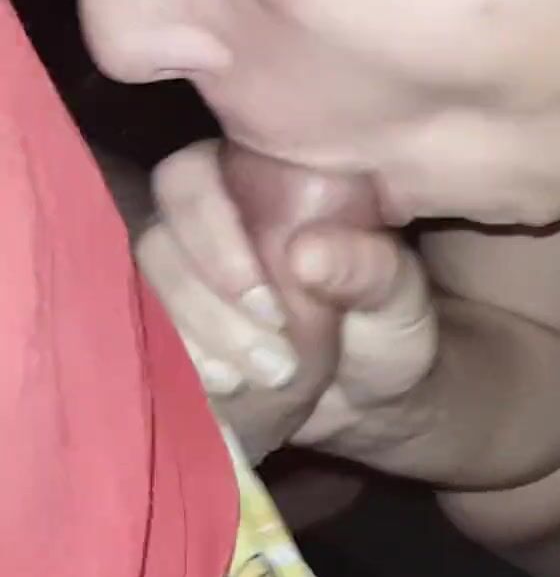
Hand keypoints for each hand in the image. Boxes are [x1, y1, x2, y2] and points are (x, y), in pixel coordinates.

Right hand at [138, 140, 436, 460]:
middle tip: (273, 359)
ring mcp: (183, 283)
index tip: (267, 305)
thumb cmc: (388, 326)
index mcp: (260, 190)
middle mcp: (209, 227)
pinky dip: (180, 368)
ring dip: (195, 342)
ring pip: (145, 295)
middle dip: (206, 306)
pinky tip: (225, 390)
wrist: (375, 398)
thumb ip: (369, 269)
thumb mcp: (398, 298)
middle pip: (157, 242)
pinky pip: (144, 342)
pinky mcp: (173, 336)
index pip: (192, 178)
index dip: (210, 235)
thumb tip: (305, 253)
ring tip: (256, 380)